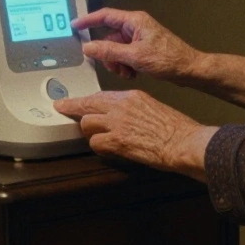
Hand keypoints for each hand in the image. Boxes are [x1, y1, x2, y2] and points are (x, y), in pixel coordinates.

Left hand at [54, 90, 215, 178]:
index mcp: (131, 96)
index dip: (84, 99)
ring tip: (98, 137)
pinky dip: (99, 147)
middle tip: (62, 109)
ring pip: (87, 124)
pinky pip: (95, 143)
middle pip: (87, 104)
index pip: (100, 95)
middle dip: (72, 108)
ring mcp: (117, 123)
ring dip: (90, 132)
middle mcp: (120, 106)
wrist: (182, 141)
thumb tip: (121, 116)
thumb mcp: (152, 106)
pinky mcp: (117, 141)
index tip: (71, 100)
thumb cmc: (175, 127)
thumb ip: (133, 108)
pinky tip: (107, 149)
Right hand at [72, 8, 200, 82]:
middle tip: (114, 67)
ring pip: (116, 49)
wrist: (189, 69)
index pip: (105, 16)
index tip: (75, 25)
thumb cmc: (168, 59)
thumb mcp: (134, 56)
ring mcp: (140, 38)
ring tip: (127, 72)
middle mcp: (136, 27)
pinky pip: (125, 56)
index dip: (88, 20)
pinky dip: (125, 66)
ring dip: (117, 63)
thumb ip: (109, 51)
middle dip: (108, 54)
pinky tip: (133, 74)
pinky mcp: (143, 49)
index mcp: (135, 21)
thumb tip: (89, 47)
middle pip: (109, 38)